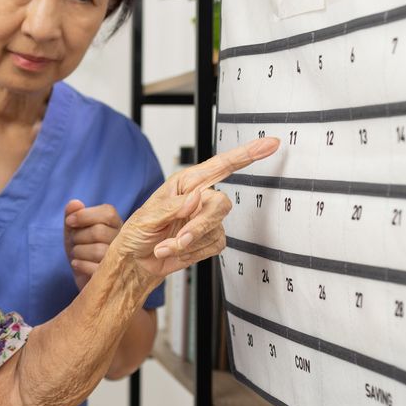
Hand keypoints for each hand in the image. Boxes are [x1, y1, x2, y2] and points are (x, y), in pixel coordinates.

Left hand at [63, 201, 122, 289]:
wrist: (86, 279)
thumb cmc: (82, 250)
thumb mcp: (74, 230)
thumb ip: (72, 215)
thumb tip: (74, 203)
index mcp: (117, 225)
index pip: (108, 212)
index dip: (85, 215)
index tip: (69, 222)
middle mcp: (124, 241)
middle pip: (99, 231)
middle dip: (78, 236)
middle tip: (75, 243)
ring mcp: (122, 260)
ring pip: (98, 250)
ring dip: (78, 252)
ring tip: (77, 254)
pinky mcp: (115, 277)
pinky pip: (96, 268)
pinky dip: (80, 265)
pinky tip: (77, 264)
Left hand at [110, 137, 280, 284]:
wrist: (136, 261)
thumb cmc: (136, 233)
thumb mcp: (147, 216)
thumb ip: (172, 207)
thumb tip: (195, 198)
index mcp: (185, 183)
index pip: (220, 165)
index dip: (246, 154)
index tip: (269, 144)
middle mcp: (198, 198)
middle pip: (221, 204)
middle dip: (200, 225)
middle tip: (179, 239)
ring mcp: (206, 220)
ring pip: (215, 228)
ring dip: (189, 242)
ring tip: (166, 246)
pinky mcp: (209, 240)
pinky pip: (213, 245)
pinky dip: (192, 252)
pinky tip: (175, 251)